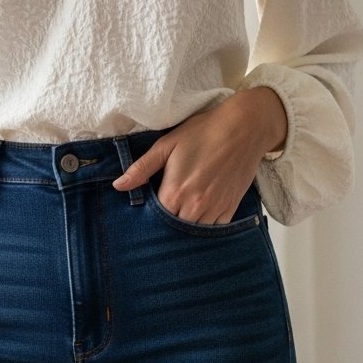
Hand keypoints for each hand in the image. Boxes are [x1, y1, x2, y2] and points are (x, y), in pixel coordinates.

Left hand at [111, 88, 287, 222]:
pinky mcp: (230, 208)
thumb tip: (118, 186)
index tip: (147, 214)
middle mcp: (195, 206)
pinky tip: (198, 219)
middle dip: (166, 227)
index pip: (156, 220)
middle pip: (174, 230)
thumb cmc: (203, 132)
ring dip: (185, 229)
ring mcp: (214, 209)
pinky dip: (205, 229)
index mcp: (175, 192)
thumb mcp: (167, 145)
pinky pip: (214, 230)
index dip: (150, 219)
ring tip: (180, 218)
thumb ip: (141, 168)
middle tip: (162, 218)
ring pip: (194, 234)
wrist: (244, 128)